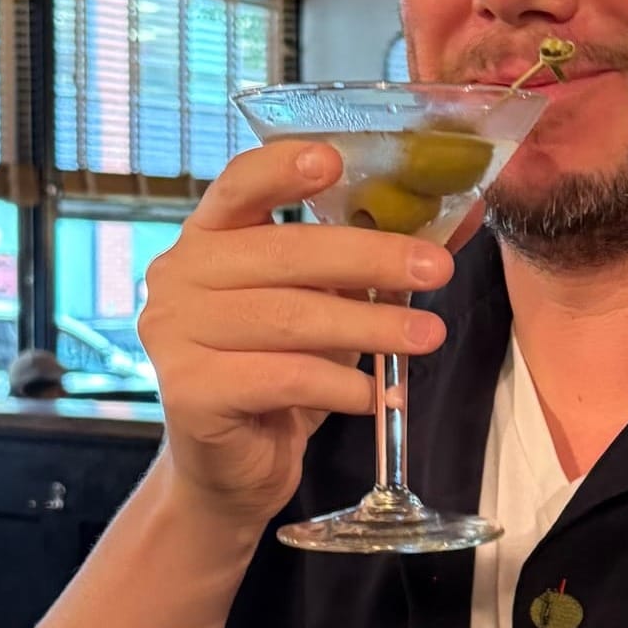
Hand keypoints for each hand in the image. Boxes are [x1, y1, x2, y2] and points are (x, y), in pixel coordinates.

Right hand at [137, 141, 455, 533]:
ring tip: (427, 336)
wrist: (232, 466)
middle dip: (370, 259)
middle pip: (282, 254)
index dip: (283, 169)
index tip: (334, 161)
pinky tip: (374, 394)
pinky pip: (282, 378)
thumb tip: (454, 227)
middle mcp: (178, 276)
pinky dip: (340, 385)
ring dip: (370, 326)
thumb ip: (364, 267)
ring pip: (289, 318)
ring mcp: (173, 334)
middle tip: (436, 270)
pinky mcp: (188, 392)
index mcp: (208, 238)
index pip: (238, 186)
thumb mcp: (323, 307)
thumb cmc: (279, 373)